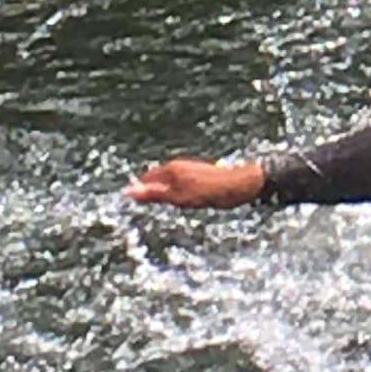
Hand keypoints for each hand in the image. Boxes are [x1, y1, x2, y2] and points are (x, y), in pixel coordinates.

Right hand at [124, 156, 265, 209]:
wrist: (240, 185)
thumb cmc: (210, 193)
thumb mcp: (178, 198)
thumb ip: (154, 195)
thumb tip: (129, 192)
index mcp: (172, 169)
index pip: (147, 178)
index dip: (138, 191)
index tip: (130, 203)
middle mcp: (179, 165)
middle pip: (157, 178)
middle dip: (149, 190)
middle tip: (143, 205)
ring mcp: (190, 168)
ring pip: (169, 180)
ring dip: (162, 191)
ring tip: (162, 205)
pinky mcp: (199, 173)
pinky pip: (180, 182)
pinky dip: (175, 192)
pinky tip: (181, 200)